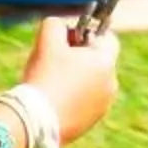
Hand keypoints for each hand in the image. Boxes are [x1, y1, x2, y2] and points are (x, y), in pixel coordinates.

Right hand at [23, 16, 120, 143]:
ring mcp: (103, 106)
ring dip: (75, 77)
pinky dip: (73, 97)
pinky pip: (85, 102)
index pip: (108, 38)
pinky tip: (53, 98)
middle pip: (98, 61)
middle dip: (79, 56)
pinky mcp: (91, 122)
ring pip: (91, 82)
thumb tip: (60, 26)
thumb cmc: (45, 77)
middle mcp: (111, 84)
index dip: (88, 33)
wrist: (37, 121)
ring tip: (52, 81)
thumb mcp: (47, 41)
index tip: (69, 37)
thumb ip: (55, 24)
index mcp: (106, 63)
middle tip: (55, 59)